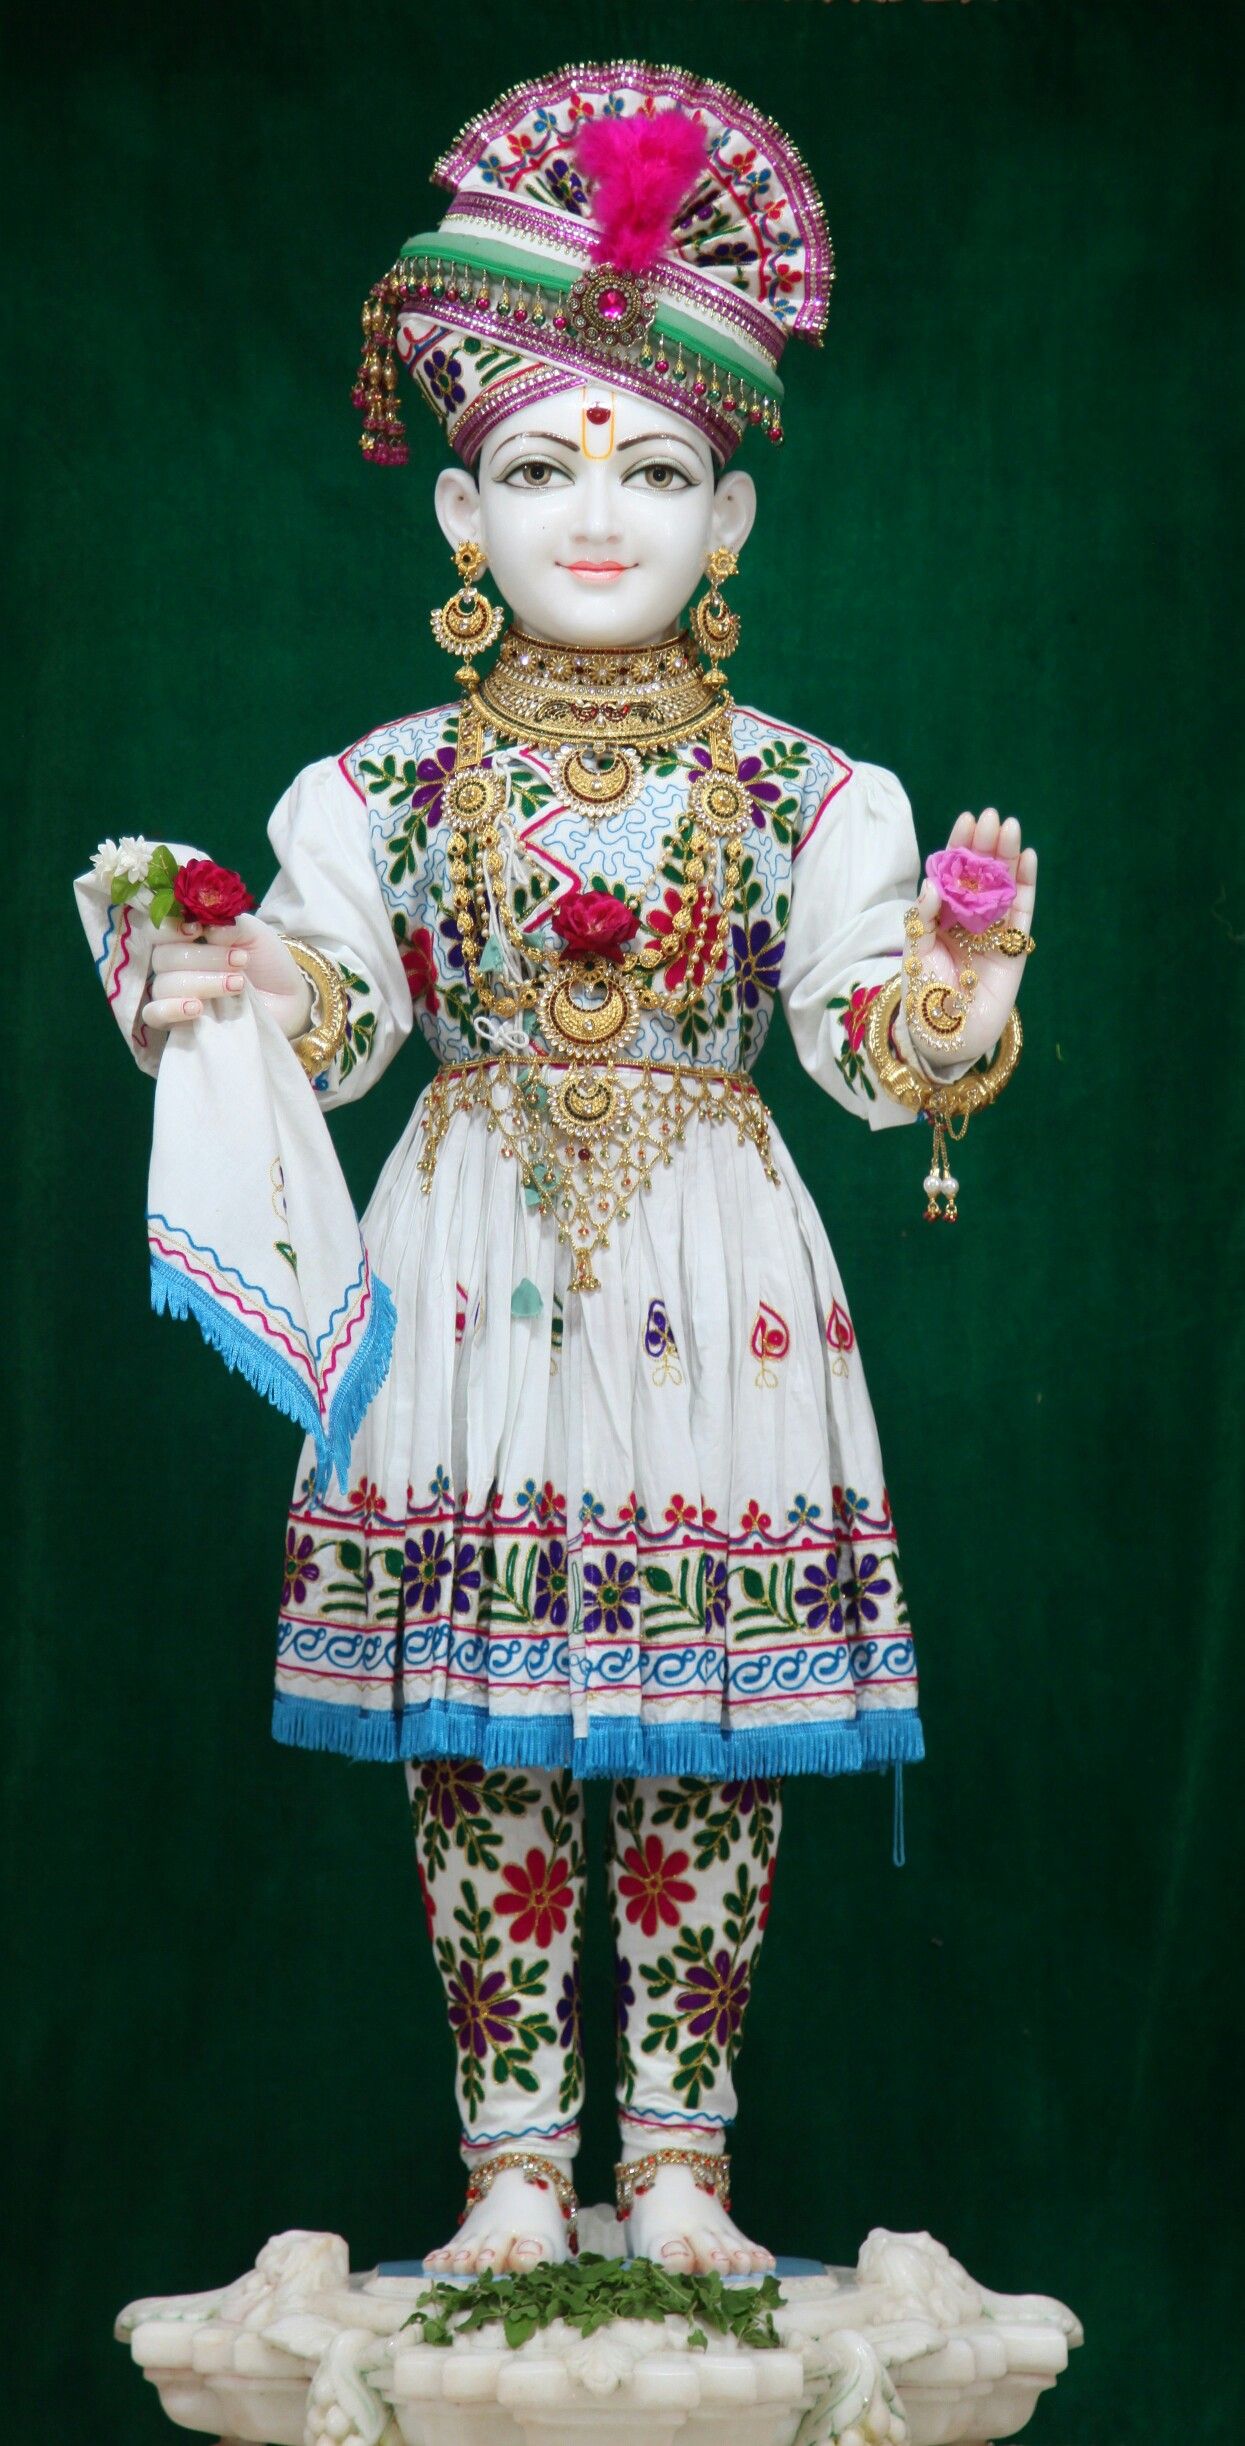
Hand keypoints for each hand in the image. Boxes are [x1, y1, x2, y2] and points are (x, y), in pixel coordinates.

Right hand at [142, 911, 312, 1036]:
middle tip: (240, 961)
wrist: (287, 999)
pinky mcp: (178, 1022)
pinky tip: (196, 1008)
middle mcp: (174, 964)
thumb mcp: (253, 932)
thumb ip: (227, 922)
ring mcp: (174, 994)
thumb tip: (205, 927)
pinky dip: (170, 1010)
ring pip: (164, 985)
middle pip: (163, 957)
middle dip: (204, 958)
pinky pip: (154, 1015)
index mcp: (185, 936)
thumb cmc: (266, 961)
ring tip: (238, 985)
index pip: (157, 929)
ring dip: (203, 983)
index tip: (197, 930)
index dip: (170, 928)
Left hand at [907, 808, 1037, 1067]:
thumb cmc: (924, 1000)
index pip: (952, 873)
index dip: (959, 846)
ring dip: (1007, 857)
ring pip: (1003, 886)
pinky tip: (1028, 859)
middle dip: (985, 845)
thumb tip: (931, 885)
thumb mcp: (914, 958)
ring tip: (1011, 828)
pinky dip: (1026, 886)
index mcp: (941, 916)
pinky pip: (1022, 912)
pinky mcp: (1014, 947)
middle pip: (980, 874)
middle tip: (991, 818)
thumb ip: (921, 921)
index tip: (966, 820)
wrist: (948, 1038)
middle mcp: (969, 918)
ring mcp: (993, 931)